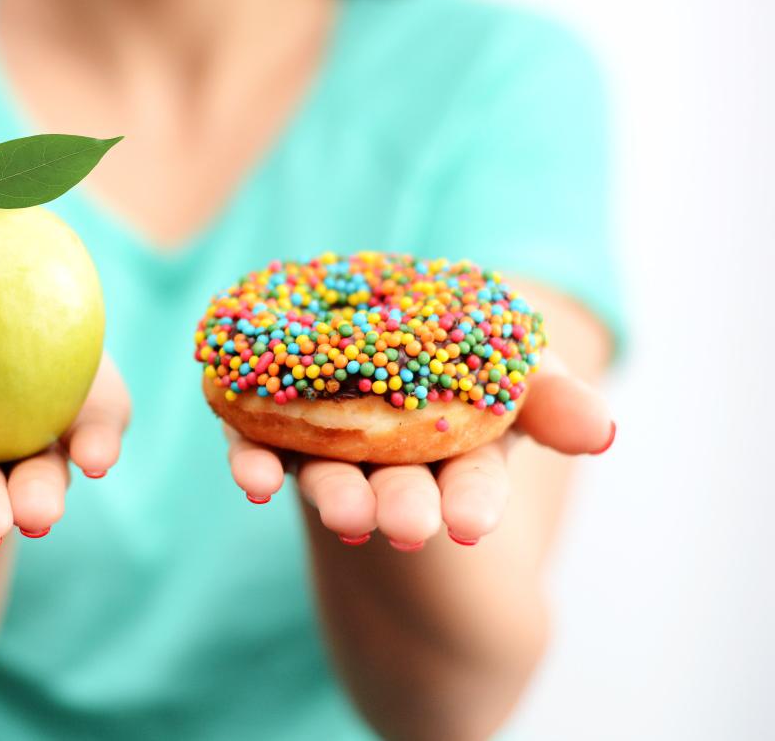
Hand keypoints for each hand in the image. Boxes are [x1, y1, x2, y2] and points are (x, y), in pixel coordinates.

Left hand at [223, 356, 613, 548]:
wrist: (381, 328)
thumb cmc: (464, 357)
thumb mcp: (518, 367)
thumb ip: (553, 398)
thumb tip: (601, 430)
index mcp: (456, 450)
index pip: (470, 485)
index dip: (474, 503)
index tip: (474, 525)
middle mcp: (389, 458)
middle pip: (397, 489)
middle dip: (404, 507)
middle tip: (405, 528)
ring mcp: (326, 444)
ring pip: (329, 476)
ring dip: (335, 496)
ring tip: (343, 515)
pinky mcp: (267, 423)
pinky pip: (255, 445)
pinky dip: (253, 462)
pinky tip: (254, 480)